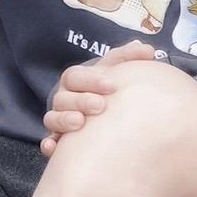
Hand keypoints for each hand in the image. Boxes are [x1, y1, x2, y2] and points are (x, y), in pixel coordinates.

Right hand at [40, 39, 160, 154]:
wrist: (107, 115)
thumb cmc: (110, 89)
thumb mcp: (117, 70)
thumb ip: (130, 58)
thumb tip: (148, 50)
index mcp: (76, 81)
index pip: (75, 76)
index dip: (91, 80)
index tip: (111, 86)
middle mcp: (64, 99)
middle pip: (63, 97)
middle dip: (81, 100)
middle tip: (101, 106)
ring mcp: (59, 120)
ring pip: (52, 118)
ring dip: (64, 119)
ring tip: (80, 122)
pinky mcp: (58, 142)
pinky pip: (48, 143)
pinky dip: (48, 144)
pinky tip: (52, 147)